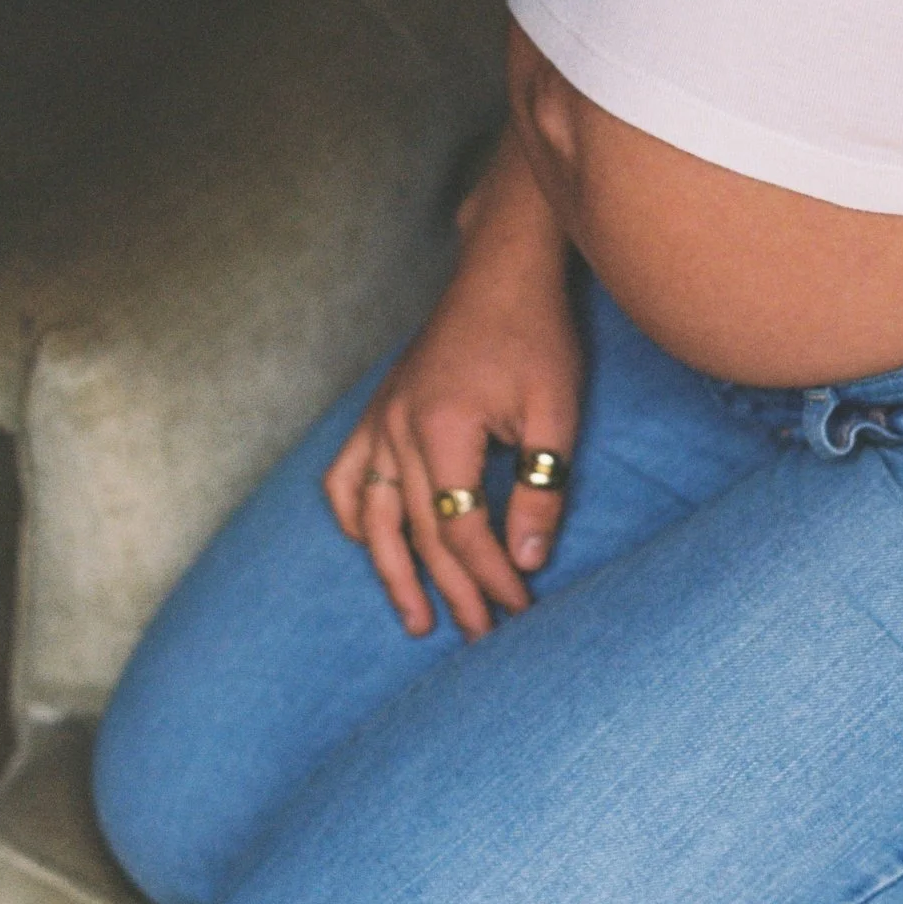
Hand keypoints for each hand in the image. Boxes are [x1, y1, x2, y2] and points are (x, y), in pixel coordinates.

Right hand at [323, 146, 581, 639]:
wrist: (502, 269)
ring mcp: (380, 419)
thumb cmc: (536, 333)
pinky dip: (353, 517)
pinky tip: (371, 545)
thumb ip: (542, 486)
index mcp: (442, 427)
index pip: (461, 527)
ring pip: (372, 516)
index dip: (491, 574)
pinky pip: (345, 477)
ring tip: (417, 620)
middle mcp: (398, 428)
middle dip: (452, 590)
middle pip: (419, 532)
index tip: (520, 606)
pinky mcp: (378, 410)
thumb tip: (529, 558)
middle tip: (479, 634)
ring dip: (393, 573)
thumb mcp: (557, 410)